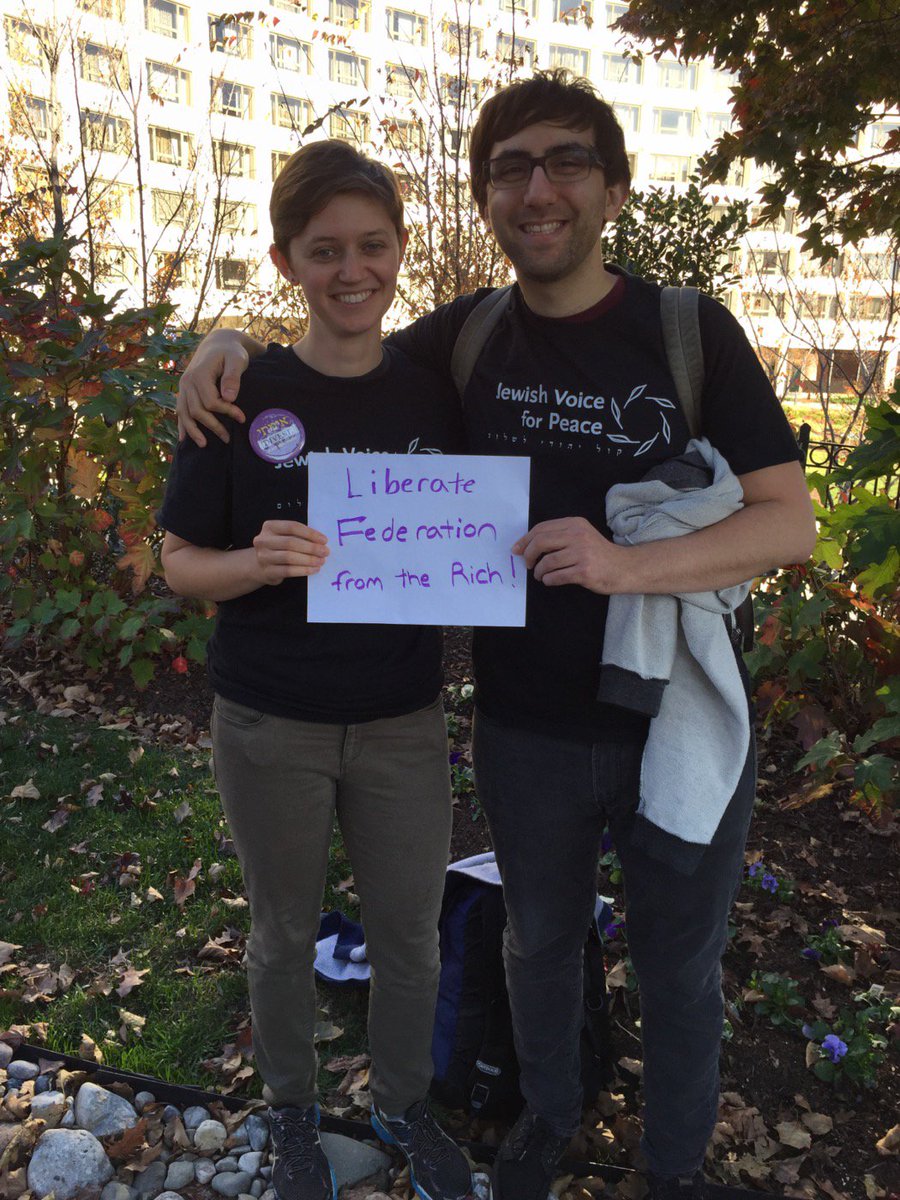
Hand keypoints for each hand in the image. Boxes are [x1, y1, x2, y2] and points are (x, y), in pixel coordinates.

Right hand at [177, 331, 252, 446]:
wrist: (219, 344)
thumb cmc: (231, 352)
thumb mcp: (237, 359)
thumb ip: (233, 376)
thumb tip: (229, 398)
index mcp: (200, 374)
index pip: (211, 402)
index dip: (227, 412)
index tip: (242, 418)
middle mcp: (188, 381)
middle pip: (197, 411)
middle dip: (213, 426)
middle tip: (228, 438)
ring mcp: (184, 387)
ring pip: (185, 413)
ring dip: (194, 430)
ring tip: (204, 445)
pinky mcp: (184, 390)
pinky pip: (180, 409)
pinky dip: (182, 424)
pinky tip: (183, 438)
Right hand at [252, 521, 328, 585]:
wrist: (260, 566)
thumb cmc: (278, 548)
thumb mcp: (284, 537)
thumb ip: (299, 536)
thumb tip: (321, 542)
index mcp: (269, 527)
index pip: (292, 527)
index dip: (310, 533)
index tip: (324, 540)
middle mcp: (263, 540)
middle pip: (290, 542)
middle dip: (311, 547)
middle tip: (325, 552)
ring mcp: (263, 557)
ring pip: (289, 557)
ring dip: (309, 560)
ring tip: (321, 561)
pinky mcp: (267, 572)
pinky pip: (288, 571)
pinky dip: (303, 570)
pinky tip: (313, 569)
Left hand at [513, 517, 625, 592]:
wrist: (623, 568)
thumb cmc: (598, 554)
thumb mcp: (581, 536)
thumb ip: (559, 536)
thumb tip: (527, 545)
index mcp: (575, 524)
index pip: (541, 529)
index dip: (525, 540)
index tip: (516, 550)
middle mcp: (578, 536)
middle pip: (541, 542)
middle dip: (528, 555)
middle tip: (527, 564)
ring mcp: (582, 554)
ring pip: (547, 562)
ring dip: (539, 571)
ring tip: (541, 575)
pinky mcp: (584, 571)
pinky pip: (557, 576)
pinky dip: (549, 580)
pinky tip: (550, 580)